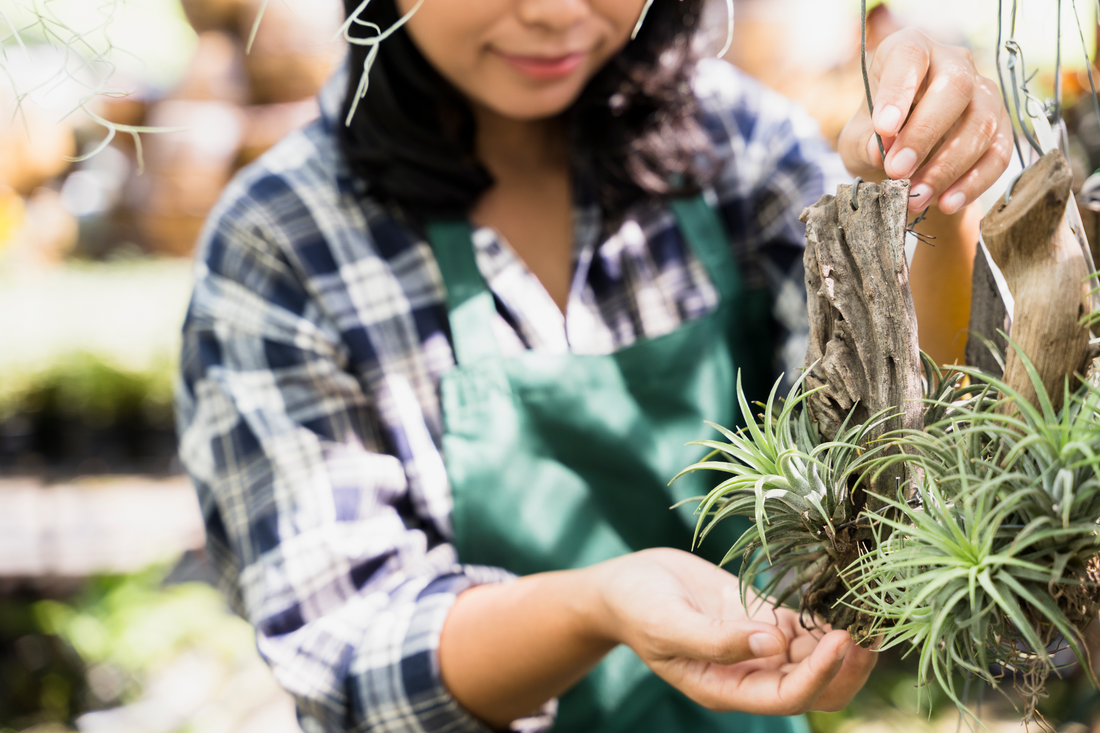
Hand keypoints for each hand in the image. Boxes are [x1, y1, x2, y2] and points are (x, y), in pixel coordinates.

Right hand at [591, 548, 876, 714]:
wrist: (624, 584)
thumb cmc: (637, 607)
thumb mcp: (668, 625)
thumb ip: (716, 640)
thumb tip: (771, 646)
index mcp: (725, 686)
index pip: (786, 695)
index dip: (818, 675)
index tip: (839, 640)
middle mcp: (748, 672)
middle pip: (814, 688)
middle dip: (845, 667)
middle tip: (870, 633)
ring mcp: (757, 645)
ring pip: (816, 656)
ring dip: (843, 640)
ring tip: (871, 612)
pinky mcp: (761, 616)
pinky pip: (803, 624)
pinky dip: (826, 615)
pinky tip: (848, 596)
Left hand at [838, 28, 1012, 214]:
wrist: (905, 159)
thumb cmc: (876, 137)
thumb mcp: (858, 139)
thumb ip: (864, 143)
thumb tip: (882, 153)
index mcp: (910, 51)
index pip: (910, 56)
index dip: (898, 90)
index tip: (884, 128)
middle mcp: (953, 63)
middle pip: (955, 86)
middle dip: (925, 134)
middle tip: (897, 171)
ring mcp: (983, 93)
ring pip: (980, 123)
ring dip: (947, 166)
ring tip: (916, 197)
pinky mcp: (1001, 127)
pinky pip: (998, 153)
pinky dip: (973, 182)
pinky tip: (947, 202)